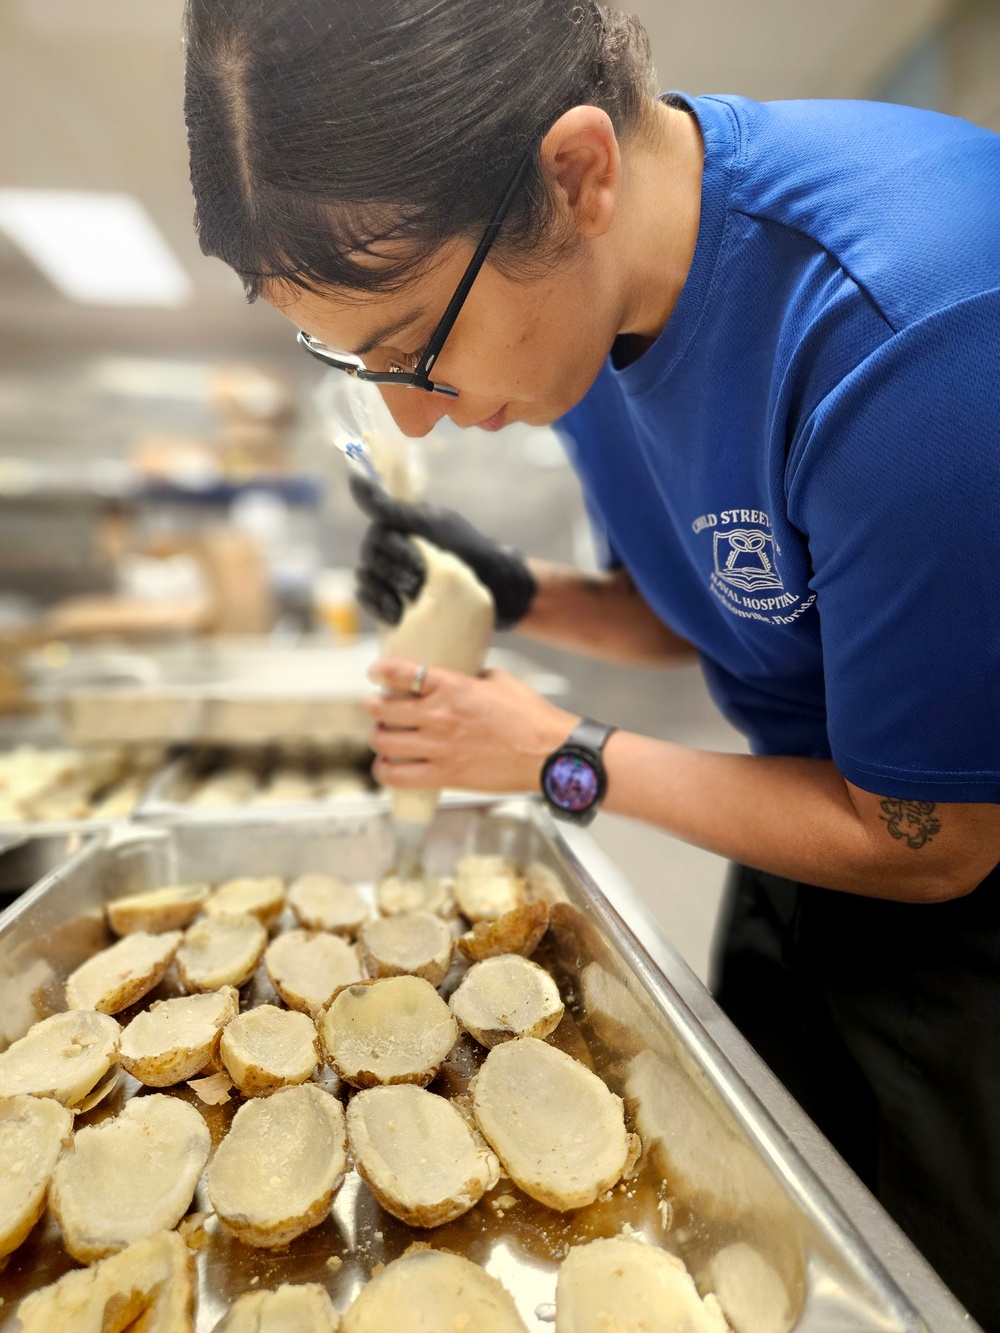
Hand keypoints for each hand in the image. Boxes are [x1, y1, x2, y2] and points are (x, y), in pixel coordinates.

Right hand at [351, 474, 536, 629]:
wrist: (491, 588)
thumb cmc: (466, 551)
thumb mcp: (434, 526)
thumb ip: (395, 510)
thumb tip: (354, 480)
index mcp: (400, 524)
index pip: (378, 533)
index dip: (396, 550)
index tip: (418, 561)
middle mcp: (390, 545)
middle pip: (371, 557)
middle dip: (396, 573)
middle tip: (421, 584)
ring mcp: (387, 572)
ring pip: (366, 578)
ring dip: (385, 592)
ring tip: (408, 605)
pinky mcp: (388, 596)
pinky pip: (367, 598)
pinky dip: (378, 606)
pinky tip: (396, 616)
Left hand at [365, 659, 577, 792]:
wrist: (548, 753)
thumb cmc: (530, 717)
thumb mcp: (498, 681)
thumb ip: (471, 677)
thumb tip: (459, 676)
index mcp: (452, 686)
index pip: (401, 673)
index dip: (380, 672)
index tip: (376, 673)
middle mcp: (439, 715)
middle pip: (383, 709)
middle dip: (374, 707)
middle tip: (377, 706)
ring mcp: (439, 747)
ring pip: (384, 742)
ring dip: (378, 737)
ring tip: (384, 736)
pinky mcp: (445, 775)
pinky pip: (398, 777)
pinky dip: (385, 772)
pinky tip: (388, 766)